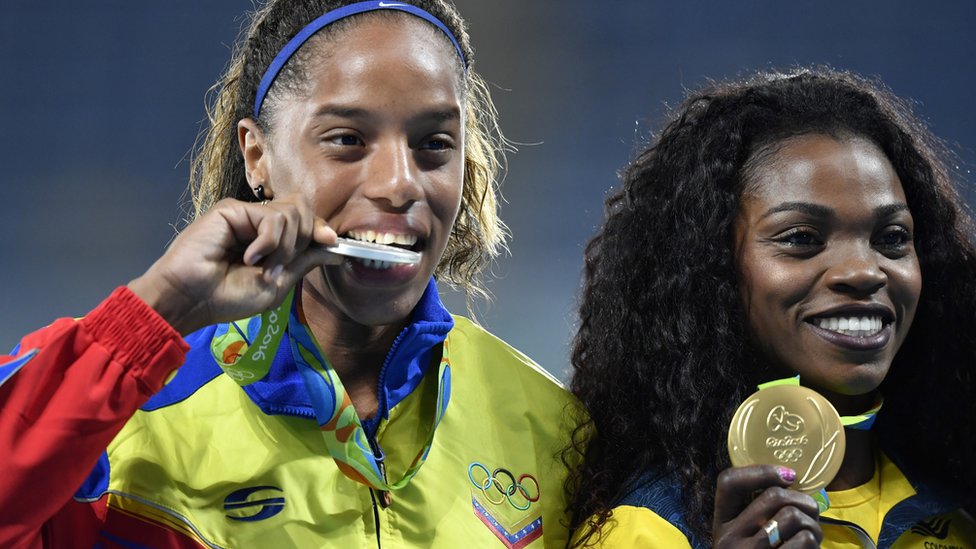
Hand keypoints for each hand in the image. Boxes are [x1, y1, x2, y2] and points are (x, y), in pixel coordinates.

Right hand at [128, 195, 338, 333]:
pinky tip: (249, 258)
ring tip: (262, 267)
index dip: (320, 230)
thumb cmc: (228, 297)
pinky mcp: (233, 210)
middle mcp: (260, 223)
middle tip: (279, 267)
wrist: (192, 299)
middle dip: (303, 240)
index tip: (332, 244)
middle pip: (303, 210)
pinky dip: (268, 242)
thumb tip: (336, 247)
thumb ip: (305, 261)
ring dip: (284, 247)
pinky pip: (271, 218)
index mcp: (272, 240)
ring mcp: (246, 215)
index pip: (306, 221)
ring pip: (292, 213)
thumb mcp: (277, 283)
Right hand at [712, 465, 821, 547]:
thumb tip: (790, 480)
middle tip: (812, 510)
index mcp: (721, 524)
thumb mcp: (744, 538)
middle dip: (803, 500)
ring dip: (812, 524)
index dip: (761, 471)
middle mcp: (729, 539)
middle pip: (772, 497)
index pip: (729, 482)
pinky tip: (811, 548)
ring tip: (812, 534)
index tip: (788, 476)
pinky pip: (803, 541)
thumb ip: (755, 514)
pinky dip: (814, 541)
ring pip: (792, 517)